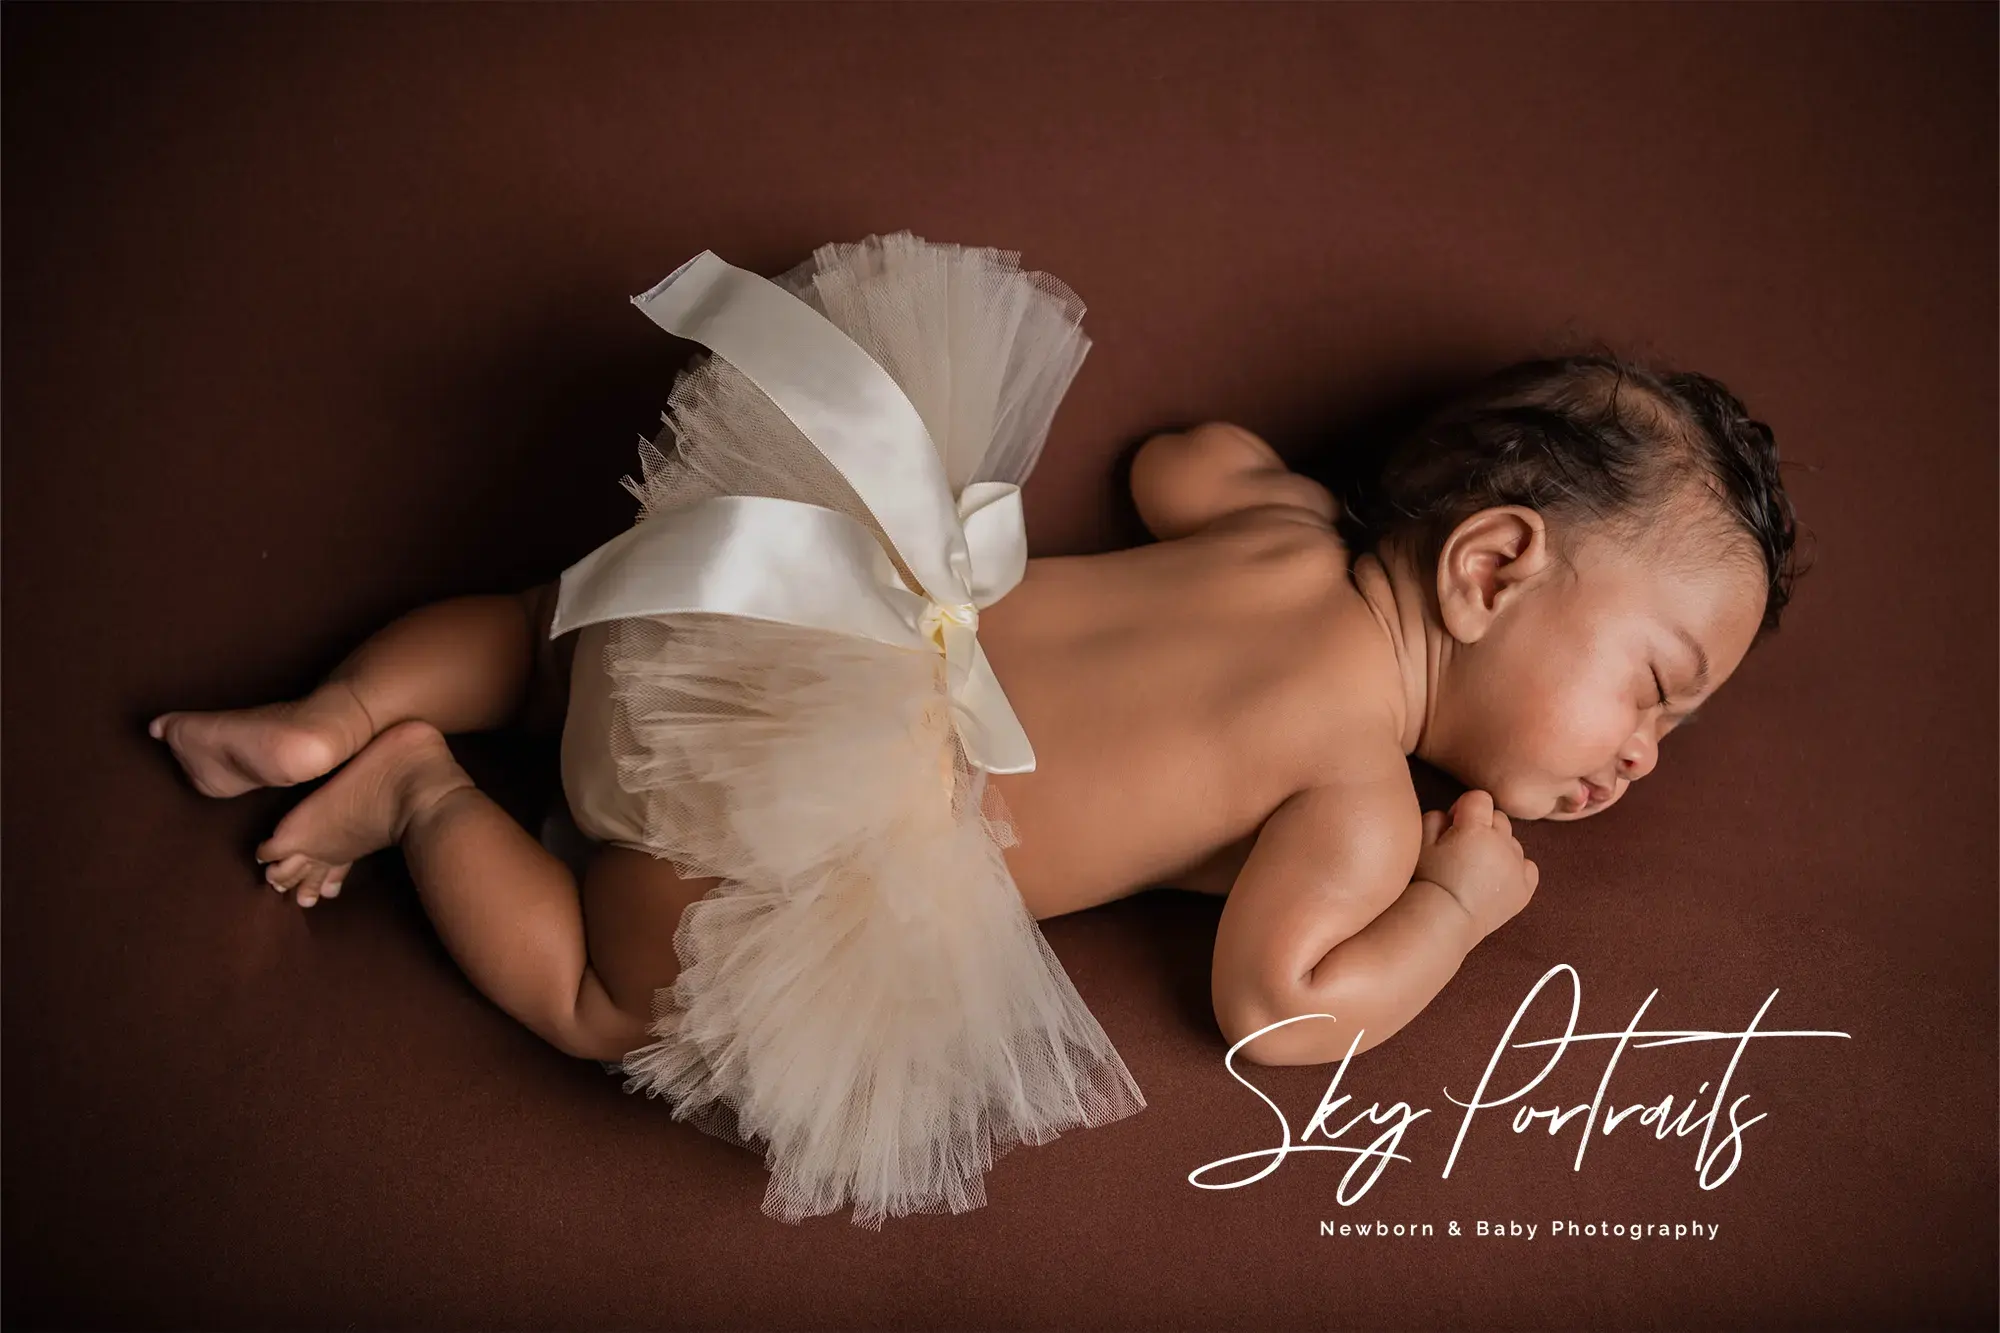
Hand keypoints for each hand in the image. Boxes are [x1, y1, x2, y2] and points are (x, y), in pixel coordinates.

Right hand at [1414, 789, 1539, 940]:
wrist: (1442, 921)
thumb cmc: (1427, 881)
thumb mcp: (1420, 842)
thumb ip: (1436, 817)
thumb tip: (1452, 815)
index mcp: (1476, 828)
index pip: (1479, 798)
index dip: (1464, 809)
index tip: (1453, 826)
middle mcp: (1502, 843)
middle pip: (1499, 818)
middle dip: (1483, 826)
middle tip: (1463, 848)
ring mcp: (1517, 866)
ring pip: (1513, 841)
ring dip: (1498, 847)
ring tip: (1477, 867)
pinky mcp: (1525, 888)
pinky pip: (1528, 866)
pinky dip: (1515, 868)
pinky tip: (1496, 878)